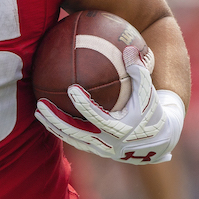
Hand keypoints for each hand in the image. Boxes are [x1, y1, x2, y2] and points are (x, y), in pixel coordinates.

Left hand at [34, 46, 184, 163]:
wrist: (161, 140)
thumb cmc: (153, 110)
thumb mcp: (149, 92)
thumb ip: (139, 71)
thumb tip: (129, 48)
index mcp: (122, 129)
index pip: (98, 117)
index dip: (84, 104)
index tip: (72, 88)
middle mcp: (109, 143)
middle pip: (77, 132)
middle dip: (57, 119)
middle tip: (41, 103)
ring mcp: (101, 149)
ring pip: (72, 139)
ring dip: (53, 125)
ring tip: (38, 110)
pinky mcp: (97, 151)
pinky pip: (74, 141)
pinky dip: (60, 130)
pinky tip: (47, 117)